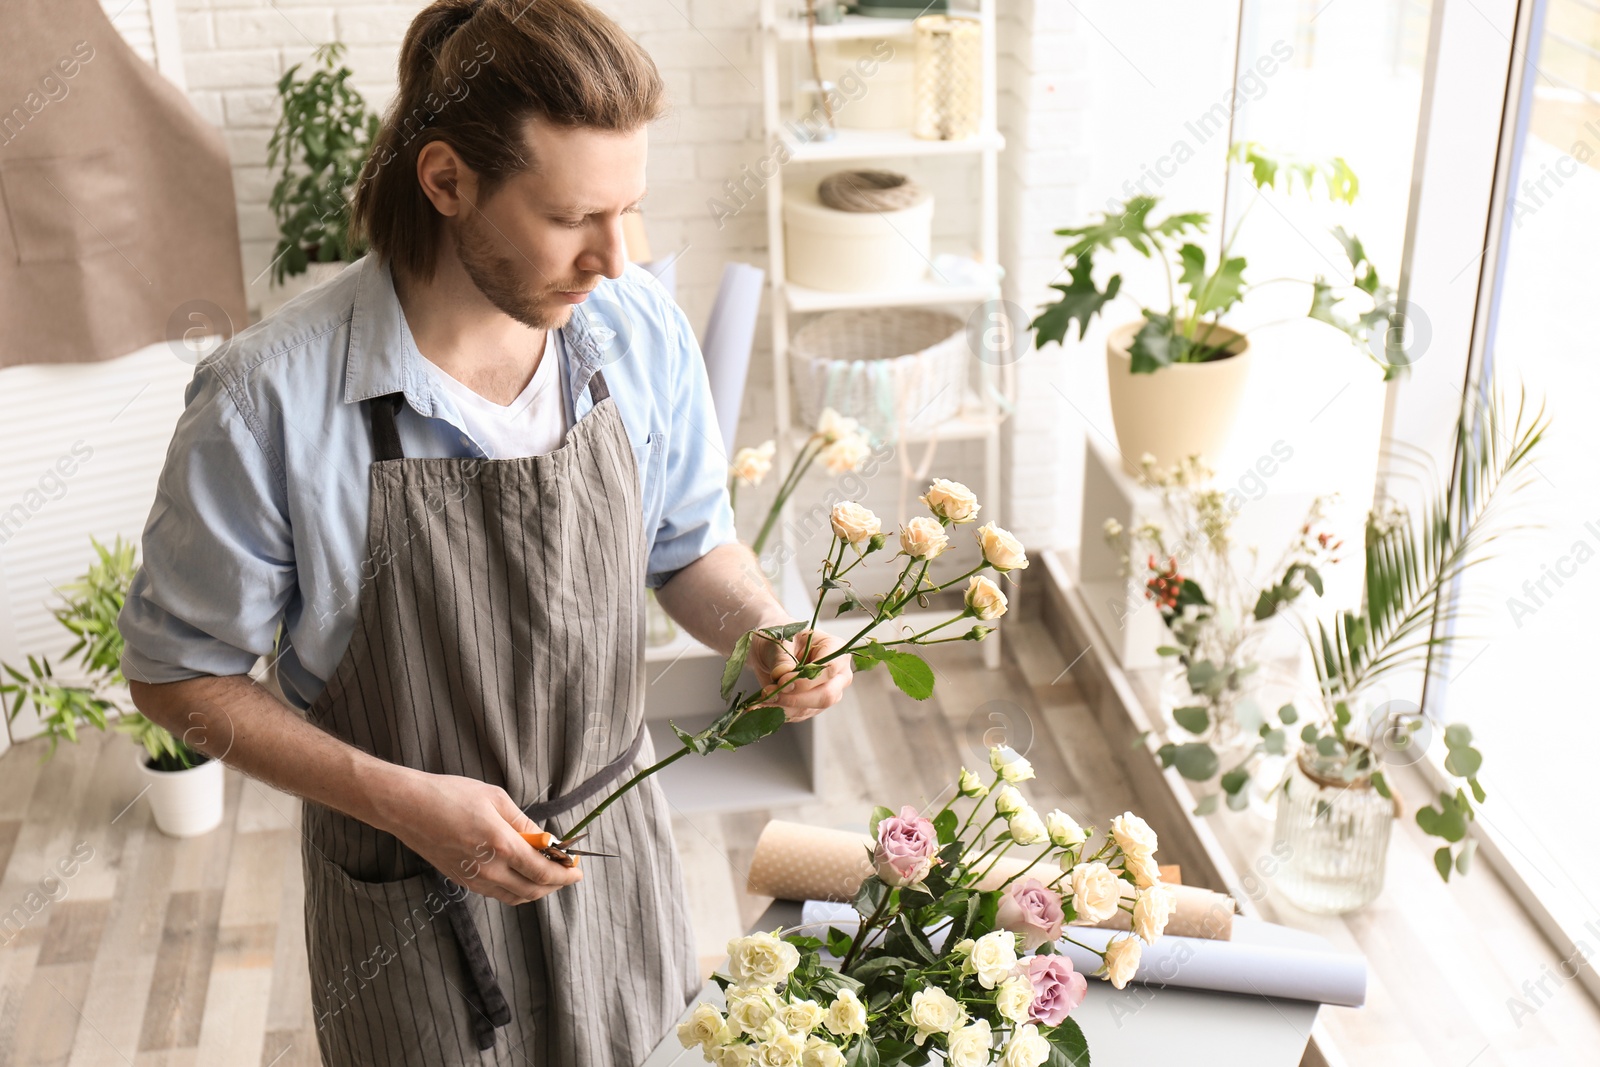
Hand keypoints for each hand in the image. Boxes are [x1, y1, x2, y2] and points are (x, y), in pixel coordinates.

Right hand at [373, 768, 582, 905]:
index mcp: (501, 845)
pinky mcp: (461, 880)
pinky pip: (497, 893)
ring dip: (536, 889)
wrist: (407, 807)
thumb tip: (545, 838)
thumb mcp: (495, 798)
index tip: (578, 869)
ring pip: (515, 896)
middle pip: (533, 890)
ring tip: (548, 874)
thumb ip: (524, 822)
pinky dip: (516, 889)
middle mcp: (488, 868)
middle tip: (568, 873)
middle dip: (556, 884)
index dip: (565, 873)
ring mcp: (473, 878)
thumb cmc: (451, 795)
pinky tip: (521, 875)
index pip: (543, 871)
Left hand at [750, 627, 853, 722]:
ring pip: (810, 708)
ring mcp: (827, 692)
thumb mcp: (777, 640)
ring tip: (761, 696)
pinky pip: (797, 715)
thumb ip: (782, 658)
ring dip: (782, 706)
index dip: (806, 680)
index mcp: (835, 649)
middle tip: (769, 692)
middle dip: (795, 698)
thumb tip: (782, 676)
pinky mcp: (812, 706)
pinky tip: (761, 705)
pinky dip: (777, 712)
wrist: (769, 649)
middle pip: (826, 695)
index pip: (829, 669)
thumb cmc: (779, 637)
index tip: (781, 681)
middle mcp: (837, 674)